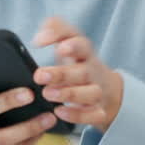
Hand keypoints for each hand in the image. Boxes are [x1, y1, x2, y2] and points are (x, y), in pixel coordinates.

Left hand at [32, 17, 123, 132]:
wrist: (104, 86)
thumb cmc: (77, 61)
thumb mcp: (68, 40)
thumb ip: (55, 29)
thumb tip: (40, 37)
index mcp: (85, 53)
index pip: (83, 45)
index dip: (74, 46)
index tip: (60, 48)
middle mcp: (92, 71)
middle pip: (83, 72)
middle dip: (62, 74)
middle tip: (40, 76)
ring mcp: (97, 91)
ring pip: (91, 93)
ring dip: (70, 94)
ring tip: (47, 94)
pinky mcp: (98, 110)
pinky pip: (92, 114)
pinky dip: (77, 115)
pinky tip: (59, 112)